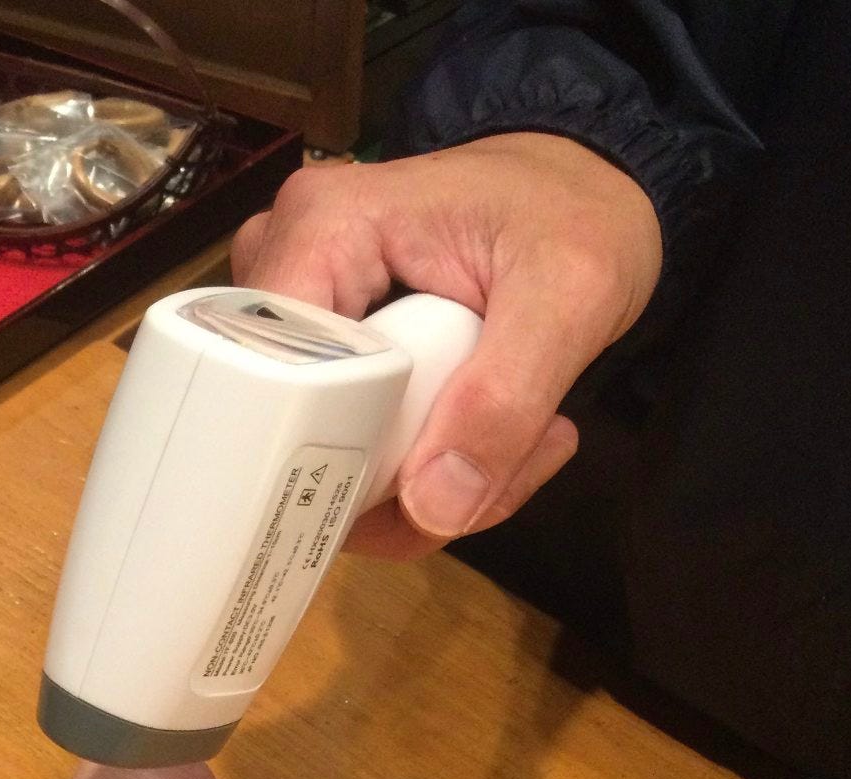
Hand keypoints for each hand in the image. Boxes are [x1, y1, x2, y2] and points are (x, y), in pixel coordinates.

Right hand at [232, 133, 662, 555]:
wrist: (579, 196)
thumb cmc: (573, 213)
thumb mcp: (569, 293)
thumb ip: (505, 400)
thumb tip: (432, 511)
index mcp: (320, 229)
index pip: (271, 374)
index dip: (329, 455)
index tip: (422, 493)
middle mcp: (282, 279)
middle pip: (293, 431)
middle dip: (398, 484)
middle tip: (503, 469)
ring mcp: (296, 331)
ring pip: (323, 462)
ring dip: (422, 491)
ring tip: (519, 449)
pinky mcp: (323, 372)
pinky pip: (349, 461)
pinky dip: (423, 480)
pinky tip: (495, 445)